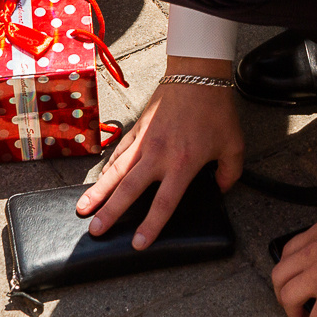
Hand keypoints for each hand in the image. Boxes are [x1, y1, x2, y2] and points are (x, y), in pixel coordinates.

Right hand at [76, 76, 243, 249]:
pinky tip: (99, 179)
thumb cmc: (215, 109)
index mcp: (182, 164)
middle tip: (95, 231)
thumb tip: (221, 188)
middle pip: (129, 190)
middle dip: (110, 212)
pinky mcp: (138, 129)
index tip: (138, 243)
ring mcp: (144, 141)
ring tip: (82, 208)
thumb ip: (230, 172)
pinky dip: (108, 167)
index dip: (151, 225)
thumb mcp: (233, 144)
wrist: (197, 74)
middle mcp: (158, 155)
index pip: (164, 202)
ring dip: (98, 191)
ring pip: (116, 171)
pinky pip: (119, 152)